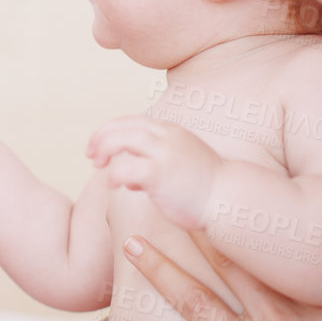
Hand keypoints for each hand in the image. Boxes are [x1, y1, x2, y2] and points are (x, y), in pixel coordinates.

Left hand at [85, 116, 221, 230]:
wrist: (231, 199)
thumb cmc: (205, 189)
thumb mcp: (180, 164)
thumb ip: (155, 163)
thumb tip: (128, 177)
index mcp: (171, 131)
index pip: (131, 121)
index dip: (109, 131)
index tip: (98, 148)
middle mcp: (167, 136)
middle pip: (122, 125)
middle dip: (100, 137)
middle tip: (90, 156)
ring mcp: (165, 153)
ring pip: (121, 139)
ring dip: (103, 149)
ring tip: (98, 165)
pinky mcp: (161, 174)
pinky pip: (127, 168)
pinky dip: (114, 174)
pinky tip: (115, 185)